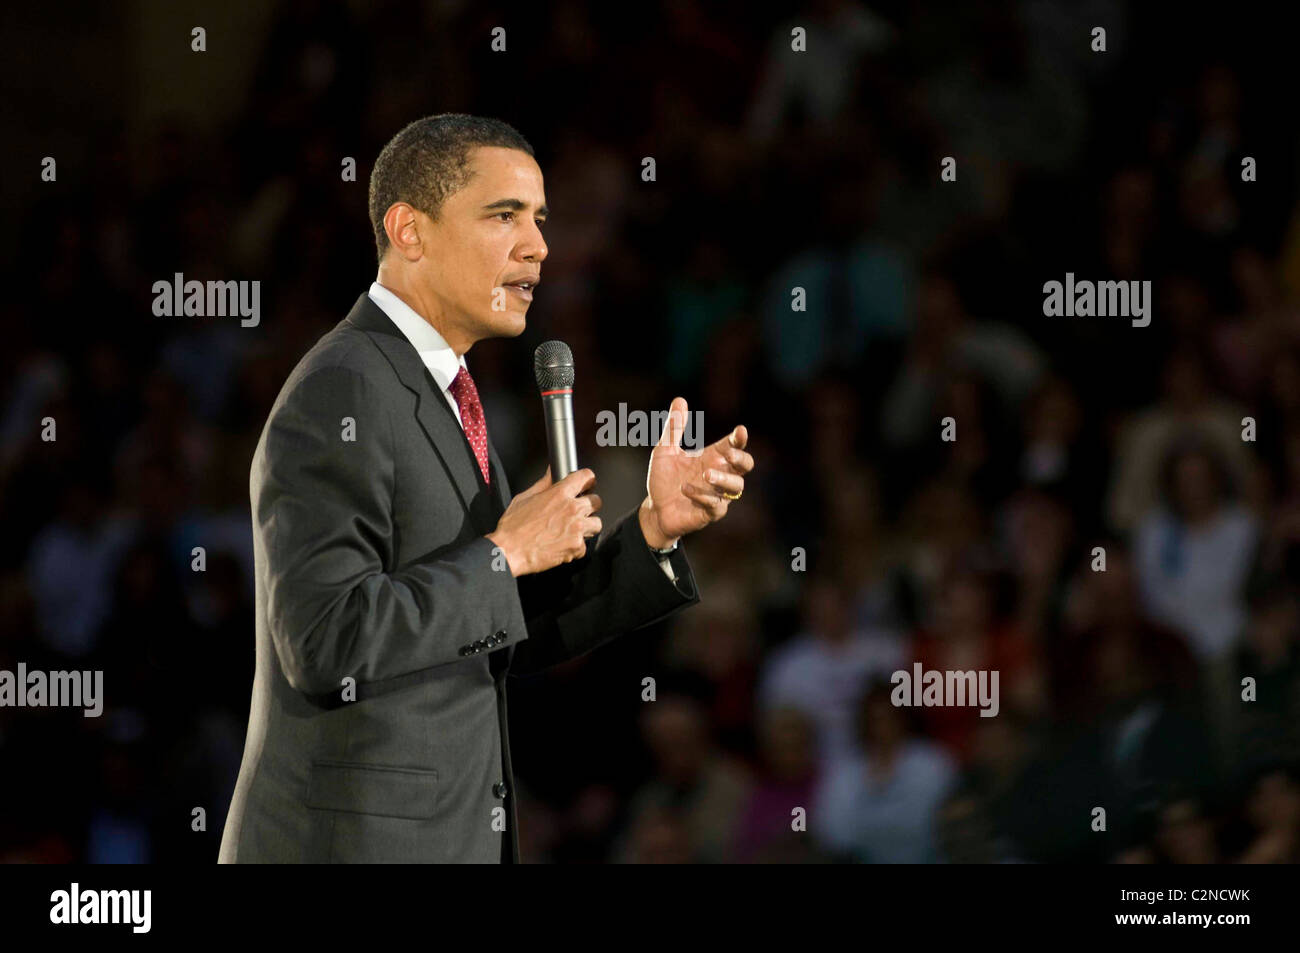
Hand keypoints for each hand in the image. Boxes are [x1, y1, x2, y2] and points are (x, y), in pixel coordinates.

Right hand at [487, 467, 601, 575]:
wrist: (510, 551)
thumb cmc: (513, 527)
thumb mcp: (525, 498)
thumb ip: (544, 484)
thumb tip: (552, 472)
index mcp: (560, 494)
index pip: (586, 477)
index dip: (588, 480)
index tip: (587, 484)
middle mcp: (572, 509)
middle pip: (596, 501)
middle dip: (588, 505)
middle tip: (577, 511)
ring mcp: (577, 528)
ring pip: (596, 523)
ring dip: (587, 526)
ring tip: (573, 529)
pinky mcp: (577, 547)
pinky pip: (584, 545)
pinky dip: (576, 547)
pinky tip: (563, 544)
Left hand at [639, 397, 753, 546]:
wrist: (654, 509)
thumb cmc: (664, 479)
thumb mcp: (664, 451)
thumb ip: (674, 428)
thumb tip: (680, 399)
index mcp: (712, 457)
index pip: (733, 445)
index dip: (739, 439)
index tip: (740, 431)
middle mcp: (719, 475)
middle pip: (745, 465)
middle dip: (741, 458)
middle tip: (728, 453)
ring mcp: (717, 495)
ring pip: (736, 486)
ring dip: (723, 478)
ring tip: (705, 473)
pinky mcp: (709, 513)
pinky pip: (716, 505)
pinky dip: (702, 495)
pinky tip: (686, 488)